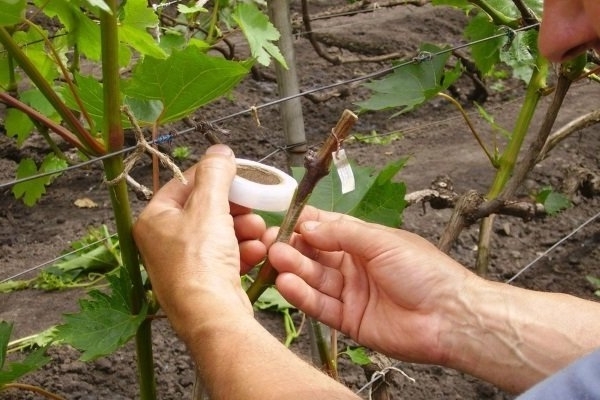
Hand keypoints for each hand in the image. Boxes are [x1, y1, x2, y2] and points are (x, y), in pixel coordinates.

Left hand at [133, 145, 266, 336]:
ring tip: (259, 231)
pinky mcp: (204, 280)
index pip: (184, 184)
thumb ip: (215, 174)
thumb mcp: (209, 207)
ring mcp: (184, 263)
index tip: (238, 174)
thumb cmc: (200, 262)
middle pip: (206, 210)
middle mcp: (164, 241)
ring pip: (220, 233)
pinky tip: (258, 251)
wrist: (211, 315)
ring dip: (244, 229)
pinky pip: (226, 256)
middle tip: (253, 205)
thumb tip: (220, 151)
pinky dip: (244, 251)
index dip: (213, 176)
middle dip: (236, 208)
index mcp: (155, 219)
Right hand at [268, 206, 476, 364]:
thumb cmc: (424, 271)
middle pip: (316, 254)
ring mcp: (350, 293)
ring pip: (315, 279)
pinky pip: (320, 306)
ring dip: (294, 269)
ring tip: (276, 259)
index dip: (305, 223)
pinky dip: (302, 296)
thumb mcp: (381, 241)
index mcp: (365, 241)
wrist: (449, 318)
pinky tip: (287, 284)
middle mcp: (354, 265)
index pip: (328, 228)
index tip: (283, 219)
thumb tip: (308, 225)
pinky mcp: (348, 320)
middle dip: (294, 247)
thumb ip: (342, 233)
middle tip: (272, 242)